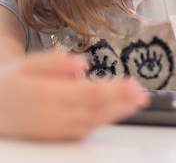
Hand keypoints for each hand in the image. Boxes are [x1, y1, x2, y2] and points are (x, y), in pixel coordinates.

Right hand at [0, 52, 149, 140]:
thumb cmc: (12, 83)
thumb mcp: (28, 63)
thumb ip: (55, 62)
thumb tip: (82, 63)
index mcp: (46, 95)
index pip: (87, 93)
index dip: (113, 90)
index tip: (131, 84)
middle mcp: (52, 116)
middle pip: (95, 109)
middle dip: (121, 102)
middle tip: (142, 95)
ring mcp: (55, 129)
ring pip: (93, 122)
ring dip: (117, 112)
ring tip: (137, 102)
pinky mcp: (57, 136)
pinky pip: (85, 130)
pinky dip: (104, 121)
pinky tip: (119, 112)